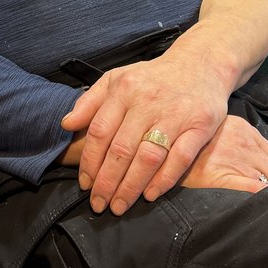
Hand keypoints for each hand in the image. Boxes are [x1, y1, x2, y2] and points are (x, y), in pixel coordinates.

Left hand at [60, 40, 235, 214]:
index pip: (100, 131)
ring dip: (131, 186)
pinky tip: (150, 194)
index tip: (85, 184)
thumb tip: (66, 124)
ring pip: (148, 157)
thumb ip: (90, 101)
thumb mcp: (117, 78)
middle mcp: (148, 101)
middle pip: (121, 149)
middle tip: (99, 204)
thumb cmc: (153, 77)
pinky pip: (180, 158)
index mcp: (124, 89)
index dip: (89, 161)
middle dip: (107, 182)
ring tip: (120, 205)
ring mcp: (175, 113)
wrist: (200, 63)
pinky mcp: (200, 125)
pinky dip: (164, 180)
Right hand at [178, 113, 267, 192]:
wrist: (161, 144)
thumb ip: (239, 144)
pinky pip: (255, 190)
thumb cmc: (190, 143)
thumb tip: (259, 168)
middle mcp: (244, 144)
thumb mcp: (218, 133)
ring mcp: (234, 160)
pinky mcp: (222, 176)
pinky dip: (267, 200)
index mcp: (246, 132)